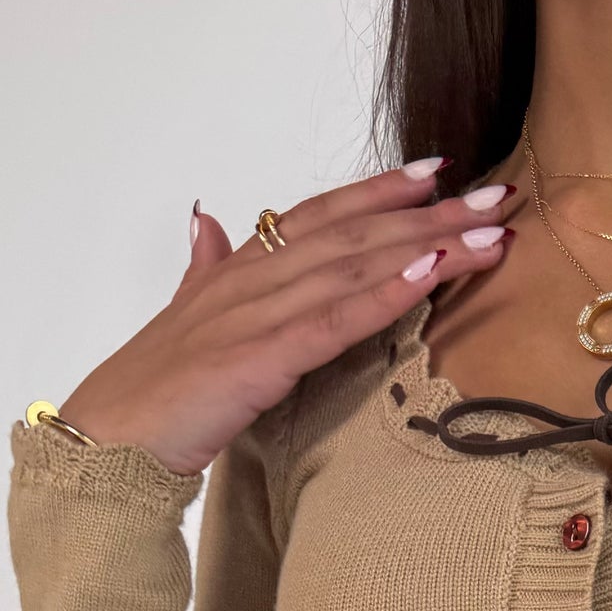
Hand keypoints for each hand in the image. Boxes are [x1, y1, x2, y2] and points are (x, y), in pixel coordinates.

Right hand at [55, 165, 521, 474]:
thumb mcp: (186, 316)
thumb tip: (206, 221)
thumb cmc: (156, 390)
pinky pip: (337, 320)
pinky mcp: (263, 358)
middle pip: (357, 233)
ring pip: (358, 267)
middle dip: (432, 213)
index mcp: (241, 267)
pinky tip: (431, 273)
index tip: (439, 171)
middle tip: (498, 196)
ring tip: (491, 232)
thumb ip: (203, 268)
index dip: (381, 190)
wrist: (112, 439)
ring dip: (430, 246)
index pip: (323, 214)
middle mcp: (256, 277)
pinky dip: (386, 293)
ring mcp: (259, 314)